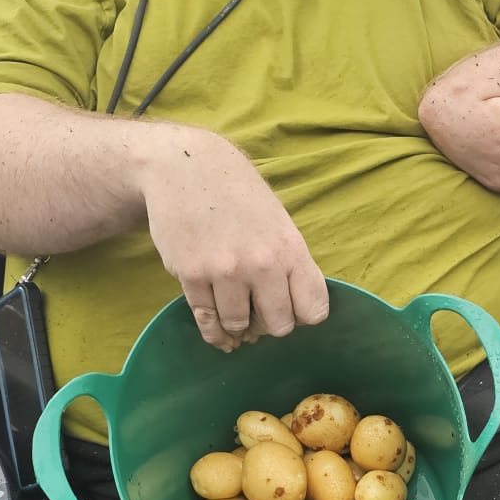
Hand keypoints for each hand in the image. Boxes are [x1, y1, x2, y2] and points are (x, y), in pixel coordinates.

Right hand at [141, 124, 328, 348]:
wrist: (186, 167)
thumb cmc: (237, 194)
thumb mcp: (278, 222)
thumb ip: (290, 264)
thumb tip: (295, 311)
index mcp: (290, 249)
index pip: (313, 310)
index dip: (303, 315)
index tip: (291, 307)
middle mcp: (261, 264)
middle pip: (279, 326)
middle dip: (270, 323)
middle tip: (259, 310)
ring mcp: (224, 271)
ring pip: (239, 325)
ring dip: (238, 324)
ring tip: (236, 311)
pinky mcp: (191, 275)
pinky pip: (207, 321)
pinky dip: (214, 332)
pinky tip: (219, 332)